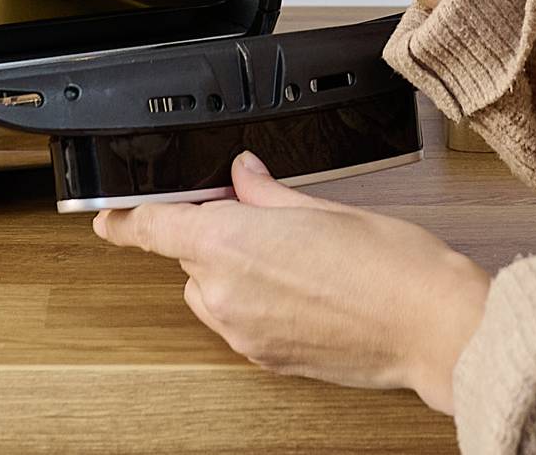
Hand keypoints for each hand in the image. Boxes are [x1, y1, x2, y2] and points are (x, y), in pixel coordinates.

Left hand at [95, 152, 490, 413]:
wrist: (429, 326)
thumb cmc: (389, 265)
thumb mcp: (322, 206)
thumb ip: (265, 191)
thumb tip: (244, 175)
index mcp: (230, 243)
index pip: (153, 227)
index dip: (124, 219)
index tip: (106, 216)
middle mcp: (225, 293)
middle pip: (190, 257)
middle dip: (219, 237)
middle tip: (270, 222)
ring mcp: (243, 333)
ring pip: (214, 292)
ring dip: (238, 273)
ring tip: (299, 261)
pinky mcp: (265, 359)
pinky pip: (240, 322)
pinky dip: (258, 304)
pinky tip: (306, 291)